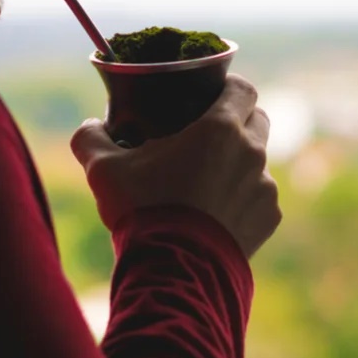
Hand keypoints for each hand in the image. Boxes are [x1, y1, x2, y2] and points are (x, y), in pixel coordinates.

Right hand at [70, 74, 280, 257]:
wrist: (175, 272)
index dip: (228, 86)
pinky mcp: (267, 219)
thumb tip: (89, 128)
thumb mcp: (104, 170)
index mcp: (221, 128)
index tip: (211, 93)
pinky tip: (215, 212)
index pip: (243, 88)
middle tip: (207, 132)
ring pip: (259, 161)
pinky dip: (243, 199)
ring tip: (207, 179)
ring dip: (239, 162)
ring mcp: (264, 187)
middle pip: (258, 118)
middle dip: (238, 119)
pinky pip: (260, 198)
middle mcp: (252, 152)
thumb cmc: (143, 211)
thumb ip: (91, 139)